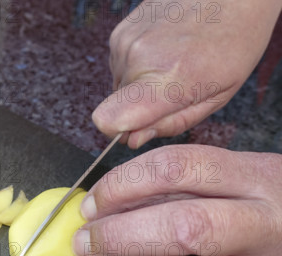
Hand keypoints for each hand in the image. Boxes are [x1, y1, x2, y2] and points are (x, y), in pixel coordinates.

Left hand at [73, 145, 281, 255]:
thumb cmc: (278, 203)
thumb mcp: (245, 174)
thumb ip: (187, 181)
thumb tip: (114, 197)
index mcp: (258, 177)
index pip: (178, 168)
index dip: (123, 184)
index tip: (95, 200)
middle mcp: (264, 224)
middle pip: (181, 228)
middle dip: (117, 235)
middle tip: (83, 239)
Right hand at [93, 0, 281, 147]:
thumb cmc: (233, 40)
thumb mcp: (216, 96)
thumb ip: (171, 123)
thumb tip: (132, 139)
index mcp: (168, 80)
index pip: (108, 120)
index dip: (119, 131)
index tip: (138, 128)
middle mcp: (138, 59)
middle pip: (116, 108)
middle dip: (140, 107)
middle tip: (174, 88)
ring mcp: (125, 41)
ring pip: (118, 86)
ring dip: (141, 84)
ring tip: (172, 64)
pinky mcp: (120, 31)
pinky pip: (119, 65)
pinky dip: (139, 65)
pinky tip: (164, 50)